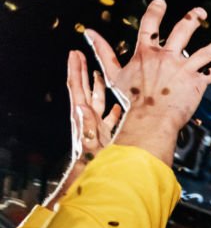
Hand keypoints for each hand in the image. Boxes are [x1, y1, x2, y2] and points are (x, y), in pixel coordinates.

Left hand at [67, 51, 121, 165]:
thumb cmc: (93, 161)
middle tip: (82, 56)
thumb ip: (86, 125)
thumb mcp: (89, 142)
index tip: (75, 54)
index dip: (76, 70)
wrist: (95, 173)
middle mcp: (88, 117)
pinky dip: (113, 108)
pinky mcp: (105, 133)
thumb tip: (81, 106)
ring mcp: (96, 124)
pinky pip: (109, 117)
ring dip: (98, 86)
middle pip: (85, 89)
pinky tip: (118, 105)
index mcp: (83, 116)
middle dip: (83, 72)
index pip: (77, 88)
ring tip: (99, 73)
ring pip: (97, 100)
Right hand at [84, 0, 210, 164]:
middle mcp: (167, 56)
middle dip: (193, 19)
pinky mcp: (197, 83)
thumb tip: (88, 32)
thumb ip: (103, 51)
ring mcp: (184, 68)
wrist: (150, 119)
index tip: (161, 2)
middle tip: (200, 12)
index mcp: (146, 52)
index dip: (156, 11)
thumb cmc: (130, 100)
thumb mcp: (114, 73)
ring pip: (204, 52)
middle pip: (183, 30)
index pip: (150, 24)